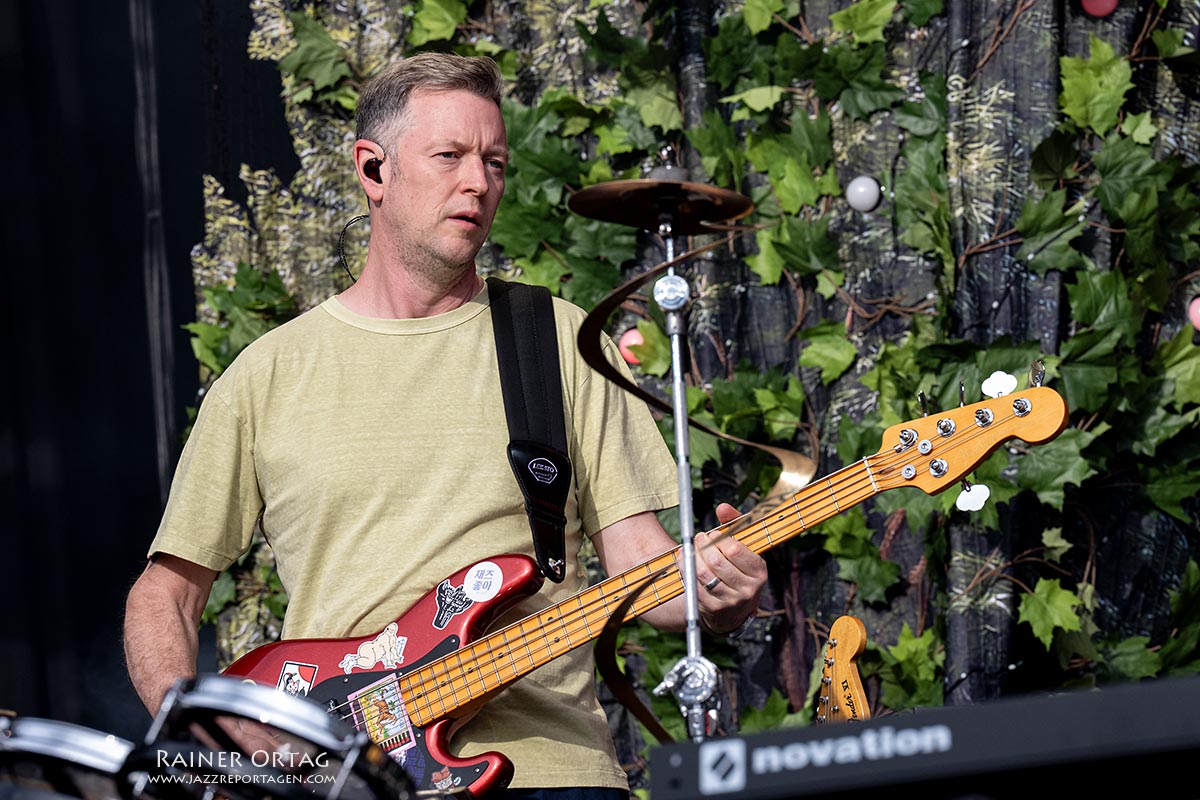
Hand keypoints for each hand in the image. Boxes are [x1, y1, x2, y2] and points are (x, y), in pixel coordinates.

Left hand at [692, 503, 766, 634]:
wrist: (734, 612)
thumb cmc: (738, 570)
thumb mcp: (744, 548)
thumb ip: (734, 524)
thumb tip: (723, 507)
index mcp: (759, 572)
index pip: (735, 550)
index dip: (719, 539)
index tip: (713, 534)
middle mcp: (748, 589)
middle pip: (716, 562)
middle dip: (703, 546)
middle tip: (699, 538)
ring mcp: (730, 601)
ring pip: (703, 574)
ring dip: (692, 556)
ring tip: (692, 548)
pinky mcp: (713, 609)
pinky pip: (693, 585)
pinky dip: (685, 569)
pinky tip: (685, 560)